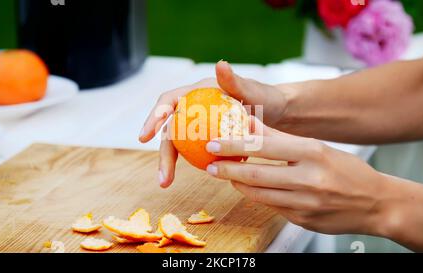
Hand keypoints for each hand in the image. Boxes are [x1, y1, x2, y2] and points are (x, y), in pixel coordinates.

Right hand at [139, 61, 288, 187]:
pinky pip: (194, 150)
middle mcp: (194, 106)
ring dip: (170, 162)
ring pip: (179, 143)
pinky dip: (191, 163)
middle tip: (162, 177)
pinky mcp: (208, 137)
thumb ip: (235, 81)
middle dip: (162, 153)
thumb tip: (220, 64)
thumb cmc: (266, 99)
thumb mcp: (253, 92)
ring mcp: (200, 124)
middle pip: (171, 129)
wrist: (277, 114)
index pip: (169, 101)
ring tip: (166, 183)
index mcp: (198, 92)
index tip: (145, 136)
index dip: (154, 116)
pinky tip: (191, 178)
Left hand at [205, 118, 390, 235]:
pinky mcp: (303, 220)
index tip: (214, 143)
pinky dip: (257, 196)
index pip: (265, 146)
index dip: (235, 145)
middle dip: (228, 170)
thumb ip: (282, 138)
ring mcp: (305, 203)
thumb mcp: (318, 147)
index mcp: (313, 153)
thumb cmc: (347, 171)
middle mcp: (309, 179)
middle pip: (257, 175)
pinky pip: (272, 207)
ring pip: (260, 195)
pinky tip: (249, 189)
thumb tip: (249, 124)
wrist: (377, 203)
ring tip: (226, 175)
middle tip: (210, 164)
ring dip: (238, 185)